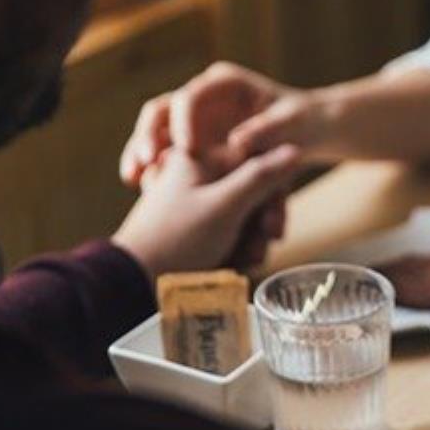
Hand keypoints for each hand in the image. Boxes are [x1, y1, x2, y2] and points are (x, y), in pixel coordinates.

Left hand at [113, 144, 300, 279]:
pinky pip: (230, 232)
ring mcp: (196, 203)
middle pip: (253, 191)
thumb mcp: (225, 205)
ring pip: (244, 215)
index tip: (272, 220)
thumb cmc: (176, 239)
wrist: (135, 280)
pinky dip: (237, 248)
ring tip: (244, 259)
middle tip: (263, 243)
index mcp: (200, 158)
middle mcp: (198, 176)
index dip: (272, 191)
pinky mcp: (195, 228)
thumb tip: (294, 150)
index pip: (256, 161)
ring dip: (252, 240)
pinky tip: (234, 264)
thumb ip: (262, 177)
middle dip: (262, 222)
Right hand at [119, 62, 323, 186]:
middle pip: (162, 110)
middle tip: (145, 162)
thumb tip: (238, 142)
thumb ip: (268, 130)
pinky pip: (165, 152)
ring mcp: (195, 118)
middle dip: (149, 135)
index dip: (184, 121)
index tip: (187, 150)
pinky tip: (143, 188)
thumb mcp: (293, 124)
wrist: (310, 131)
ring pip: (157, 132)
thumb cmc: (304, 123)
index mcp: (225, 83)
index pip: (192, 96)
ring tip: (133, 179)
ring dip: (142, 153)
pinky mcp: (194, 140)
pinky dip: (153, 168)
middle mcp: (204, 96)